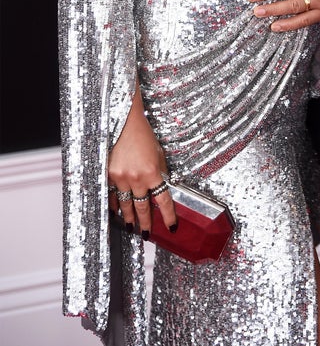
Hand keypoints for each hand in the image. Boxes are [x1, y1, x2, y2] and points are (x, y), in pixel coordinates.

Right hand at [108, 82, 176, 237]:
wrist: (125, 123)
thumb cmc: (144, 136)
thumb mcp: (158, 153)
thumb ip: (160, 172)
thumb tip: (162, 187)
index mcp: (153, 172)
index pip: (163, 201)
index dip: (168, 216)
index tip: (171, 227)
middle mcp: (137, 178)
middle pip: (143, 207)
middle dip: (146, 222)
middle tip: (146, 234)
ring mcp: (121, 177)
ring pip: (125, 204)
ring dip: (129, 218)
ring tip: (131, 227)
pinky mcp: (109, 175)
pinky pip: (113, 195)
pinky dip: (114, 204)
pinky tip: (116, 212)